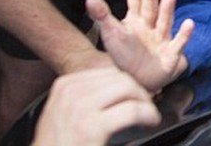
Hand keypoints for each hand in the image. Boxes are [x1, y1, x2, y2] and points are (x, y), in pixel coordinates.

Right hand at [32, 66, 159, 145]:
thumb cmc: (60, 145)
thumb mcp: (65, 116)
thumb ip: (85, 100)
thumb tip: (117, 94)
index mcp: (65, 86)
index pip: (108, 72)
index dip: (128, 85)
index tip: (137, 98)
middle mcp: (71, 92)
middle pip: (120, 78)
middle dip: (138, 92)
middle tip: (147, 107)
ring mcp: (80, 108)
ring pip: (128, 89)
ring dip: (145, 102)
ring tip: (150, 115)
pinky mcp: (91, 127)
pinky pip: (132, 110)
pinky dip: (148, 114)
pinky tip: (150, 122)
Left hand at [87, 0, 193, 93]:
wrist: (136, 81)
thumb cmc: (124, 57)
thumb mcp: (111, 34)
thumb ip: (102, 16)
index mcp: (135, 20)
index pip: (135, 1)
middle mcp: (150, 27)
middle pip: (150, 9)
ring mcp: (162, 39)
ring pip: (164, 22)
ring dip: (167, 9)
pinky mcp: (171, 54)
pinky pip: (179, 43)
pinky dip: (184, 35)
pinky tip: (189, 23)